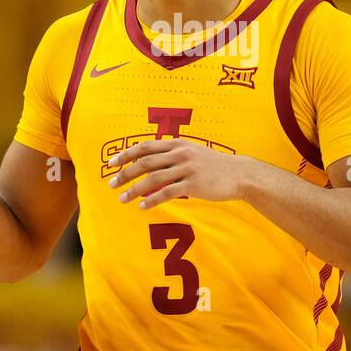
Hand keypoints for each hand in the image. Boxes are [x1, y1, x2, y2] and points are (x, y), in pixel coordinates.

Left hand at [107, 138, 254, 209]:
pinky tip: (142, 206)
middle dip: (125, 173)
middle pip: (145, 162)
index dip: (126, 154)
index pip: (145, 146)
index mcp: (177, 144)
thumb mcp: (192, 152)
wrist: (238, 174)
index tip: (111, 163)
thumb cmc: (213, 165)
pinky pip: (167, 193)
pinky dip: (152, 200)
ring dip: (134, 189)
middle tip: (111, 183)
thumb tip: (151, 162)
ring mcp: (187, 168)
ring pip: (153, 179)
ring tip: (122, 199)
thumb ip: (173, 154)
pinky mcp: (193, 184)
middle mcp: (180, 153)